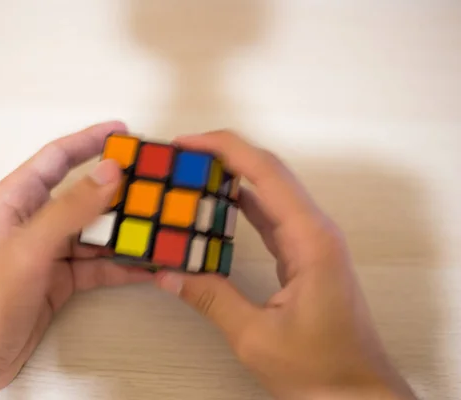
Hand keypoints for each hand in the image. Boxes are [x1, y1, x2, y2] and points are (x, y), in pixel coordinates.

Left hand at [0, 121, 152, 399]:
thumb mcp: (31, 247)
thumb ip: (71, 208)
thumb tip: (111, 171)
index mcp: (16, 199)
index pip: (57, 157)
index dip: (90, 140)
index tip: (124, 132)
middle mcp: (34, 220)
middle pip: (82, 194)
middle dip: (117, 190)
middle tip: (152, 185)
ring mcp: (48, 251)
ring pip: (94, 231)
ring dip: (123, 230)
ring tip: (157, 227)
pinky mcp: (59, 279)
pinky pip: (96, 264)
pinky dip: (120, 264)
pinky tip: (144, 265)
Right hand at [156, 131, 416, 399]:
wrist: (357, 393)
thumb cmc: (321, 369)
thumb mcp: (256, 336)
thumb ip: (211, 298)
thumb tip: (167, 272)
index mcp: (310, 239)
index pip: (266, 173)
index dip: (225, 149)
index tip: (188, 142)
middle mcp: (315, 231)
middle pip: (269, 172)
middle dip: (224, 155)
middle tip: (182, 154)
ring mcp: (312, 241)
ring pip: (271, 190)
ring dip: (233, 175)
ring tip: (192, 172)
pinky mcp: (305, 254)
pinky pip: (271, 215)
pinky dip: (243, 202)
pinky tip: (219, 202)